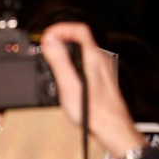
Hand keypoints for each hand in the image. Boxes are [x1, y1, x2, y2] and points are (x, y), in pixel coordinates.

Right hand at [41, 22, 146, 158]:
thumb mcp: (69, 86)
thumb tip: (50, 40)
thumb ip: (59, 61)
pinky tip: (65, 79)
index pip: (79, 30)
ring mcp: (103, 70)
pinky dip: (71, 64)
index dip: (60, 28)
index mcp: (94, 58)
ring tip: (52, 63)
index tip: (47, 38)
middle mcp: (101, 61)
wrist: (113, 130)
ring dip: (65, 53)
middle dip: (59, 40)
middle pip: (79, 39)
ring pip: (82, 51)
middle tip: (45, 50)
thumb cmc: (94, 113)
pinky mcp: (101, 79)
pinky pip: (84, 63)